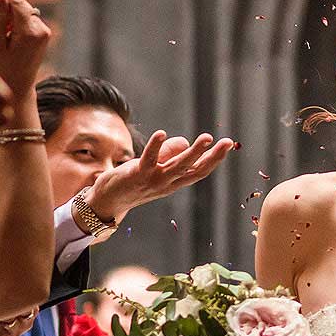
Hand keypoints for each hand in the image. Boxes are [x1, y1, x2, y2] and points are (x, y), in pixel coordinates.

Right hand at [0, 0, 52, 93]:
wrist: (17, 88)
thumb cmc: (2, 69)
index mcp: (31, 32)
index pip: (19, 3)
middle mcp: (42, 30)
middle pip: (20, 7)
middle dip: (1, 6)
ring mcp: (43, 33)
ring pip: (20, 14)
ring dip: (2, 18)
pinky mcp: (41, 36)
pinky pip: (23, 23)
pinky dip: (9, 25)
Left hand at [86, 131, 235, 223]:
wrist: (107, 201)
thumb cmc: (132, 181)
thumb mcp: (154, 167)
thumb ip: (169, 154)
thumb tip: (183, 141)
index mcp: (174, 182)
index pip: (199, 171)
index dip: (214, 159)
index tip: (228, 144)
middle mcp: (167, 183)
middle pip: (194, 170)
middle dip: (212, 156)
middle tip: (227, 143)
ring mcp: (153, 180)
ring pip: (178, 166)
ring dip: (193, 152)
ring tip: (206, 138)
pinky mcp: (137, 175)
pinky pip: (149, 160)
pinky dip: (156, 147)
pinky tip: (162, 134)